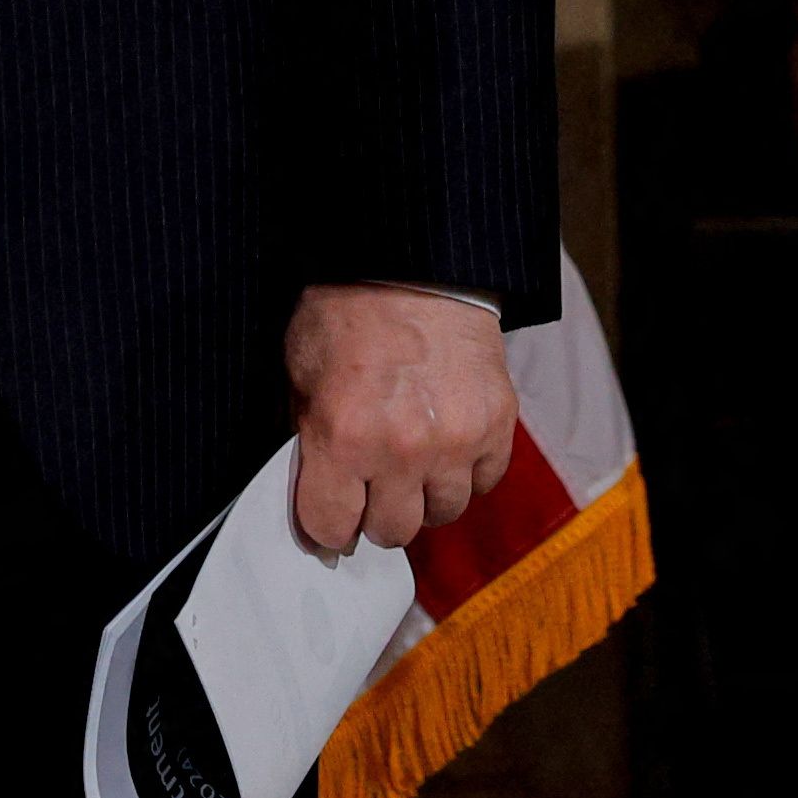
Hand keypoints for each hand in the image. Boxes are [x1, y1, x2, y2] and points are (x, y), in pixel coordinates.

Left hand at [283, 283, 515, 557]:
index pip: (331, 526)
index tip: (330, 519)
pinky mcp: (496, 427)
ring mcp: (455, 442)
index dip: (326, 526)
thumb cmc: (348, 312)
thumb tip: (317, 492)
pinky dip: (464, 473)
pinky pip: (482, 483)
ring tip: (411, 466)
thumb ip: (309, 438)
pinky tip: (446, 446)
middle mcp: (402, 450)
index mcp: (344, 436)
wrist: (414, 265)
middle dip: (374, 515)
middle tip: (370, 490)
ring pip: (441, 514)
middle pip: (391, 532)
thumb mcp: (302, 373)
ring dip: (422, 497)